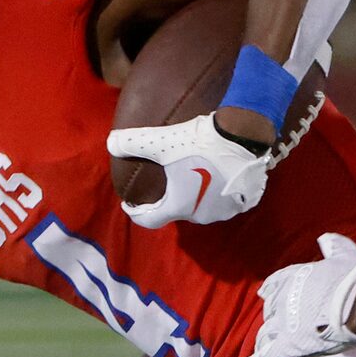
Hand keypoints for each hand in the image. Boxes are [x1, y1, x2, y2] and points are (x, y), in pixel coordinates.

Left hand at [111, 114, 273, 227]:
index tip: (131, 204)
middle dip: (171, 198)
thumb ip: (133, 143)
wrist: (244, 136)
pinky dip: (220, 193)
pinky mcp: (245, 203)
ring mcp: (226, 211)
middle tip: (169, 178)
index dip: (137, 212)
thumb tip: (110, 143)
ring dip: (198, 195)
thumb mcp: (162, 141)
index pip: (149, 220)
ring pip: (204, 207)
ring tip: (195, 175)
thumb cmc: (200, 142)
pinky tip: (218, 177)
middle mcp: (201, 216)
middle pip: (178, 211)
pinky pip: (226, 202)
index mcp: (179, 206)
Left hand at [246, 232, 355, 356]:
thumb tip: (325, 239)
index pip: (275, 284)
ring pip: (266, 333)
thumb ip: (333, 246)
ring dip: (265, 339)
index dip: (271, 290)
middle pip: (271, 311)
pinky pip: (267, 356)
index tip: (265, 294)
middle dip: (273, 317)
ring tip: (263, 346)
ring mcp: (284, 323)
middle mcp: (284, 299)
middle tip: (277, 325)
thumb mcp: (346, 254)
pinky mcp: (289, 346)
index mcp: (293, 277)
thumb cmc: (355, 279)